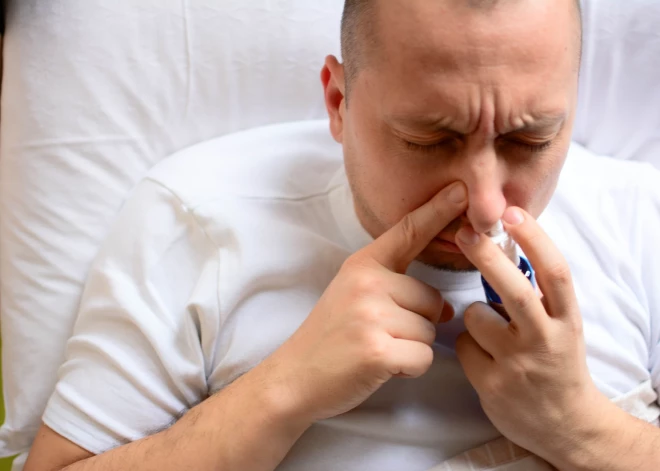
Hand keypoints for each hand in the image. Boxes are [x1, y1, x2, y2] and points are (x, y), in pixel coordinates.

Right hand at [263, 182, 467, 423]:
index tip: (463, 188)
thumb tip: (447, 308)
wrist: (294, 377)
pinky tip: (381, 367)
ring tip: (378, 348)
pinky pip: (424, 357)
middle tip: (381, 334)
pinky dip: (410, 369)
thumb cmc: (330, 336)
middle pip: (432, 298)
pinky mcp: (377, 351)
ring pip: (430, 329)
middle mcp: (367, 283)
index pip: (408, 231)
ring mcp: (370, 316)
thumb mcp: (353, 293)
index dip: (438, 209)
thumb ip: (396, 288)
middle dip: (417, 323)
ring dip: (412, 347)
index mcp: (362, 264)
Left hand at [454, 207, 609, 461]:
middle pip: (514, 291)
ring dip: (473, 315)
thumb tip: (504, 245)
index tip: (513, 212)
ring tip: (489, 332)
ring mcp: (518, 364)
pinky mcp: (492, 384)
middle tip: (466, 231)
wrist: (566, 425)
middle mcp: (546, 340)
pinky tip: (484, 358)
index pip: (556, 274)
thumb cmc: (557, 362)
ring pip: (476, 317)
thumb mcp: (561, 325)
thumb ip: (540, 294)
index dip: (535, 239)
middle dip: (487, 257)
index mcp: (567, 320)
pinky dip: (467, 344)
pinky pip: (463, 346)